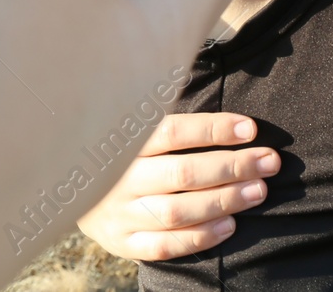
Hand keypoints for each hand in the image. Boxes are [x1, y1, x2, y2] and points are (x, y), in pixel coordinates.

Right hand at [77, 112, 279, 261]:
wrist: (63, 188)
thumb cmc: (115, 147)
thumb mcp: (127, 122)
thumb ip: (163, 112)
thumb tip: (207, 87)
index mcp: (120, 140)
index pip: (173, 131)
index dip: (214, 129)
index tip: (250, 128)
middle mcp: (118, 179)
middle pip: (182, 173)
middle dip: (233, 166)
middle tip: (269, 161)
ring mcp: (118, 214)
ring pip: (177, 212)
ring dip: (224, 201)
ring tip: (259, 191)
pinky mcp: (121, 242)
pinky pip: (164, 246)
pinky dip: (200, 237)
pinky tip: (231, 224)